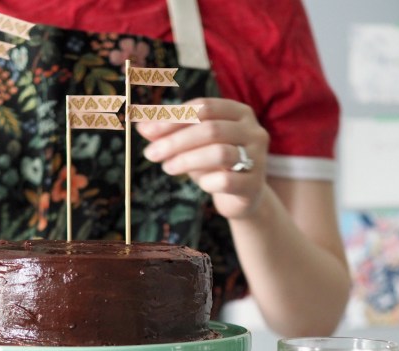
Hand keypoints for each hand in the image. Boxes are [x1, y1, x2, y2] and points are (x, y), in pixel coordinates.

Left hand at [136, 97, 268, 219]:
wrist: (241, 196)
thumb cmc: (214, 164)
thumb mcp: (191, 145)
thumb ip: (169, 133)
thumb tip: (140, 125)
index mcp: (238, 113)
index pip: (204, 107)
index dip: (174, 117)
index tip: (147, 131)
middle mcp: (253, 131)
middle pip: (211, 129)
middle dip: (176, 141)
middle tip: (150, 154)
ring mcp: (258, 158)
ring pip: (219, 153)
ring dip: (187, 160)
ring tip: (167, 167)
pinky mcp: (254, 185)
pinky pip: (226, 181)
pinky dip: (207, 182)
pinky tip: (200, 183)